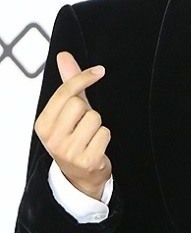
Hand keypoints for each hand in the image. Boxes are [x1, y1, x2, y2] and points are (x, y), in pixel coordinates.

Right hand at [34, 51, 111, 199]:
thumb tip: (64, 56)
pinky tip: (97, 147)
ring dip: (98, 125)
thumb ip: (68, 84)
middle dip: (88, 110)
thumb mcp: (67, 112)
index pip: (65, 93)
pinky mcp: (86, 160)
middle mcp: (51, 138)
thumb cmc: (74, 138)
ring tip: (90, 137)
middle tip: (84, 125)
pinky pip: (105, 133)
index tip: (99, 71)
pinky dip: (105, 137)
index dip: (83, 78)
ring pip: (94, 118)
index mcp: (43, 124)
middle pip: (80, 104)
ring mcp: (68, 151)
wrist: (80, 176)